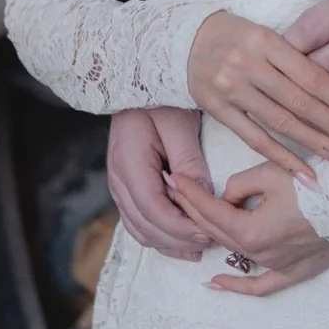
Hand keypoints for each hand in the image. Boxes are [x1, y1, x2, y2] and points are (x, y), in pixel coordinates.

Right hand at [107, 108, 216, 260]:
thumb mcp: (179, 122)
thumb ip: (189, 160)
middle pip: (145, 225)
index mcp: (129, 162)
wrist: (137, 81)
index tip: (208, 233)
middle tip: (211, 242)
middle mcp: (117, 177)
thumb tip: (203, 196)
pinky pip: (138, 220)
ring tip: (200, 247)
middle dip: (178, 240)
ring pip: (139, 228)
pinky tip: (182, 239)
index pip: (152, 208)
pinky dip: (159, 234)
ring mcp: (118, 184)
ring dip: (169, 242)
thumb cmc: (160, 97)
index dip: (180, 227)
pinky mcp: (126, 185)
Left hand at [168, 162, 328, 296]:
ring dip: (212, 233)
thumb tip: (226, 196)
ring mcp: (278, 266)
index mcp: (252, 231)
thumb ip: (240, 185)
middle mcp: (261, 254)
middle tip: (176, 188)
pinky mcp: (295, 271)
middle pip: (217, 231)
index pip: (210, 210)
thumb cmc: (320, 182)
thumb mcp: (274, 172)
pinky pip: (261, 286)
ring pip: (234, 251)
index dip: (189, 192)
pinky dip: (237, 287)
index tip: (173, 178)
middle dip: (192, 208)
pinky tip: (216, 284)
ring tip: (193, 216)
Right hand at [187, 10, 328, 182]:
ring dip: (318, 147)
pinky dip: (284, 158)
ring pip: (282, 123)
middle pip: (303, 103)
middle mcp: (249, 64)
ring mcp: (231, 88)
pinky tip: (308, 175)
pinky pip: (255, 139)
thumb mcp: (266, 35)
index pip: (315, 77)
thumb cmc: (237, 37)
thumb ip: (297, 60)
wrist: (183, 41)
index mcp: (268, 40)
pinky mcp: (216, 109)